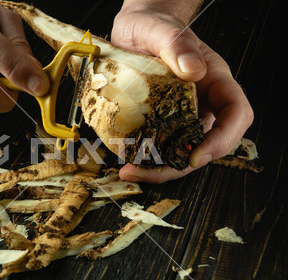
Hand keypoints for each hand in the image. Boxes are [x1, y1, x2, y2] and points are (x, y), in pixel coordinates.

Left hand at [111, 2, 253, 182]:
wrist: (135, 29)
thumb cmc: (152, 25)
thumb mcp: (160, 29)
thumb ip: (177, 45)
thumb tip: (194, 70)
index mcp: (214, 80)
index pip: (235, 114)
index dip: (222, 140)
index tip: (196, 156)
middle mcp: (203, 101)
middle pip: (206, 143)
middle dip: (181, 164)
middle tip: (147, 171)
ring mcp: (182, 113)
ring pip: (182, 149)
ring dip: (160, 167)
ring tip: (130, 170)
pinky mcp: (161, 119)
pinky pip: (161, 144)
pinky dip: (147, 156)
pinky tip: (127, 159)